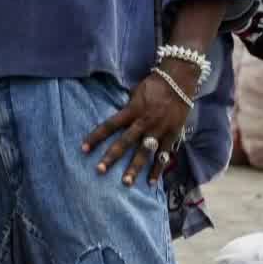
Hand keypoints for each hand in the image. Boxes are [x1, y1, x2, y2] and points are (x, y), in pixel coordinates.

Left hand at [82, 63, 198, 185]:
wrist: (179, 80)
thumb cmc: (154, 84)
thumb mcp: (135, 92)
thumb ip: (127, 107)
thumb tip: (117, 118)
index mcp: (132, 110)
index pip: (109, 125)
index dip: (95, 137)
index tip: (83, 149)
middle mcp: (144, 122)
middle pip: (124, 142)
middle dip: (111, 157)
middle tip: (99, 170)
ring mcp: (159, 130)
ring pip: (144, 152)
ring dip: (135, 168)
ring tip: (126, 183)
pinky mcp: (172, 135)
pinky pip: (164, 154)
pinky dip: (158, 169)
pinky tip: (152, 183)